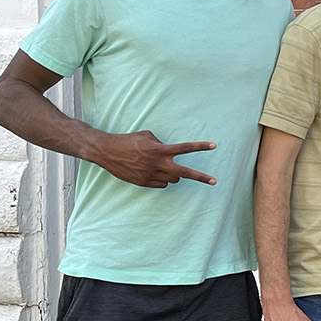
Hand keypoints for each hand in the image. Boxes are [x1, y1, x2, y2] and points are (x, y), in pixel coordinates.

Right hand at [90, 130, 216, 187]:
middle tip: (214, 181)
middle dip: (201, 177)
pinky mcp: (144, 183)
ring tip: (165, 167)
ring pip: (174, 179)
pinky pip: (163, 185)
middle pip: (184, 173)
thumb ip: (162, 144)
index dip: (200, 146)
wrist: (106, 151)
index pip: (185, 148)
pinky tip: (154, 172)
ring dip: (175, 174)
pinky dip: (163, 180)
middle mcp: (157, 163)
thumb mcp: (147, 136)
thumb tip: (171, 153)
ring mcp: (150, 175)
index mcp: (159, 149)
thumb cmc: (128, 140)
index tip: (214, 145)